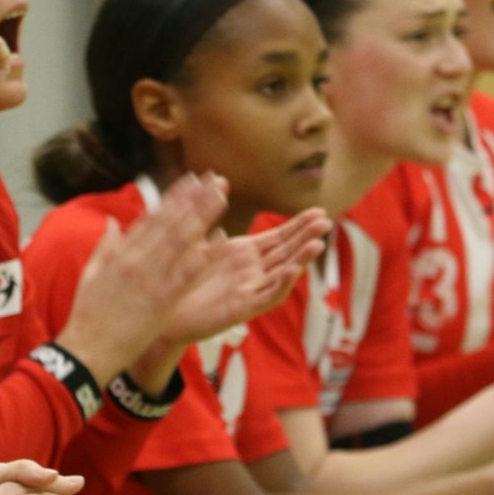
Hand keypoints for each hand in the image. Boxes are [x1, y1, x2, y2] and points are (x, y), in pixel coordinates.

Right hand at [55, 172, 229, 381]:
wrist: (88, 349)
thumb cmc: (87, 315)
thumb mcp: (91, 274)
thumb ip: (105, 246)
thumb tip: (114, 223)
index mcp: (120, 252)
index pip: (151, 217)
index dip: (173, 197)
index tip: (191, 180)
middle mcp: (136, 259)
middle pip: (170, 222)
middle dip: (194, 199)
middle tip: (216, 180)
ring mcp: (150, 278)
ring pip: (181, 240)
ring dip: (203, 217)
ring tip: (222, 197)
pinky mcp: (162, 300)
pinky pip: (188, 274)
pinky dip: (205, 256)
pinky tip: (222, 240)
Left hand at [159, 209, 330, 347]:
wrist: (167, 313)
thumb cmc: (182, 279)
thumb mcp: (198, 242)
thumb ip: (209, 214)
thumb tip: (218, 180)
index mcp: (245, 254)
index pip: (279, 237)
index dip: (299, 225)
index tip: (318, 211)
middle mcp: (253, 272)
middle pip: (286, 252)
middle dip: (306, 237)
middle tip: (326, 221)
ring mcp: (250, 290)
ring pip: (282, 274)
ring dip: (300, 260)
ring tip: (317, 244)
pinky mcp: (242, 308)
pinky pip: (266, 297)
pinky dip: (280, 284)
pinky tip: (290, 271)